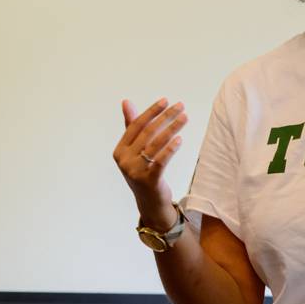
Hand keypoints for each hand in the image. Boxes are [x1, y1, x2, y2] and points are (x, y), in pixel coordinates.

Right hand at [113, 98, 186, 232]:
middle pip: (148, 132)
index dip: (151, 111)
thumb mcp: (134, 151)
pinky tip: (180, 139)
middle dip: (165, 117)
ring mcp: (136, 171)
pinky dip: (170, 148)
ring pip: (156, 144)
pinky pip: (161, 161)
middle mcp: (125, 161)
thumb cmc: (143, 172)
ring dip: (172, 128)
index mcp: (120, 151)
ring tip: (184, 118)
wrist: (149, 203)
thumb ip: (131, 127)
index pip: (136, 125)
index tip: (165, 100)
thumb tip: (126, 101)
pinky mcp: (149, 181)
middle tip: (180, 106)